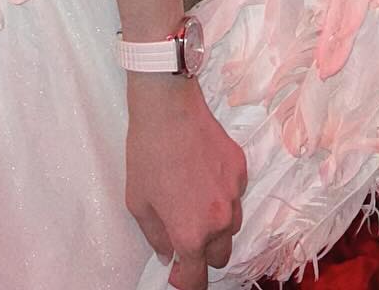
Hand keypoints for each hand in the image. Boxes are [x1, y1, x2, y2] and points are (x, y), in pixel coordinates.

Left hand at [125, 77, 246, 289]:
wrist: (168, 106)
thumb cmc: (148, 151)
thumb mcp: (138, 202)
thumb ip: (155, 236)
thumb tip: (168, 254)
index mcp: (191, 232)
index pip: (197, 278)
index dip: (186, 280)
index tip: (179, 274)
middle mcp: (219, 220)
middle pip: (220, 256)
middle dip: (203, 253)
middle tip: (184, 231)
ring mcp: (234, 194)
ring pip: (232, 226)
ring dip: (216, 224)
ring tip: (193, 197)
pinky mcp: (241, 169)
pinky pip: (235, 194)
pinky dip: (222, 193)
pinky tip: (202, 172)